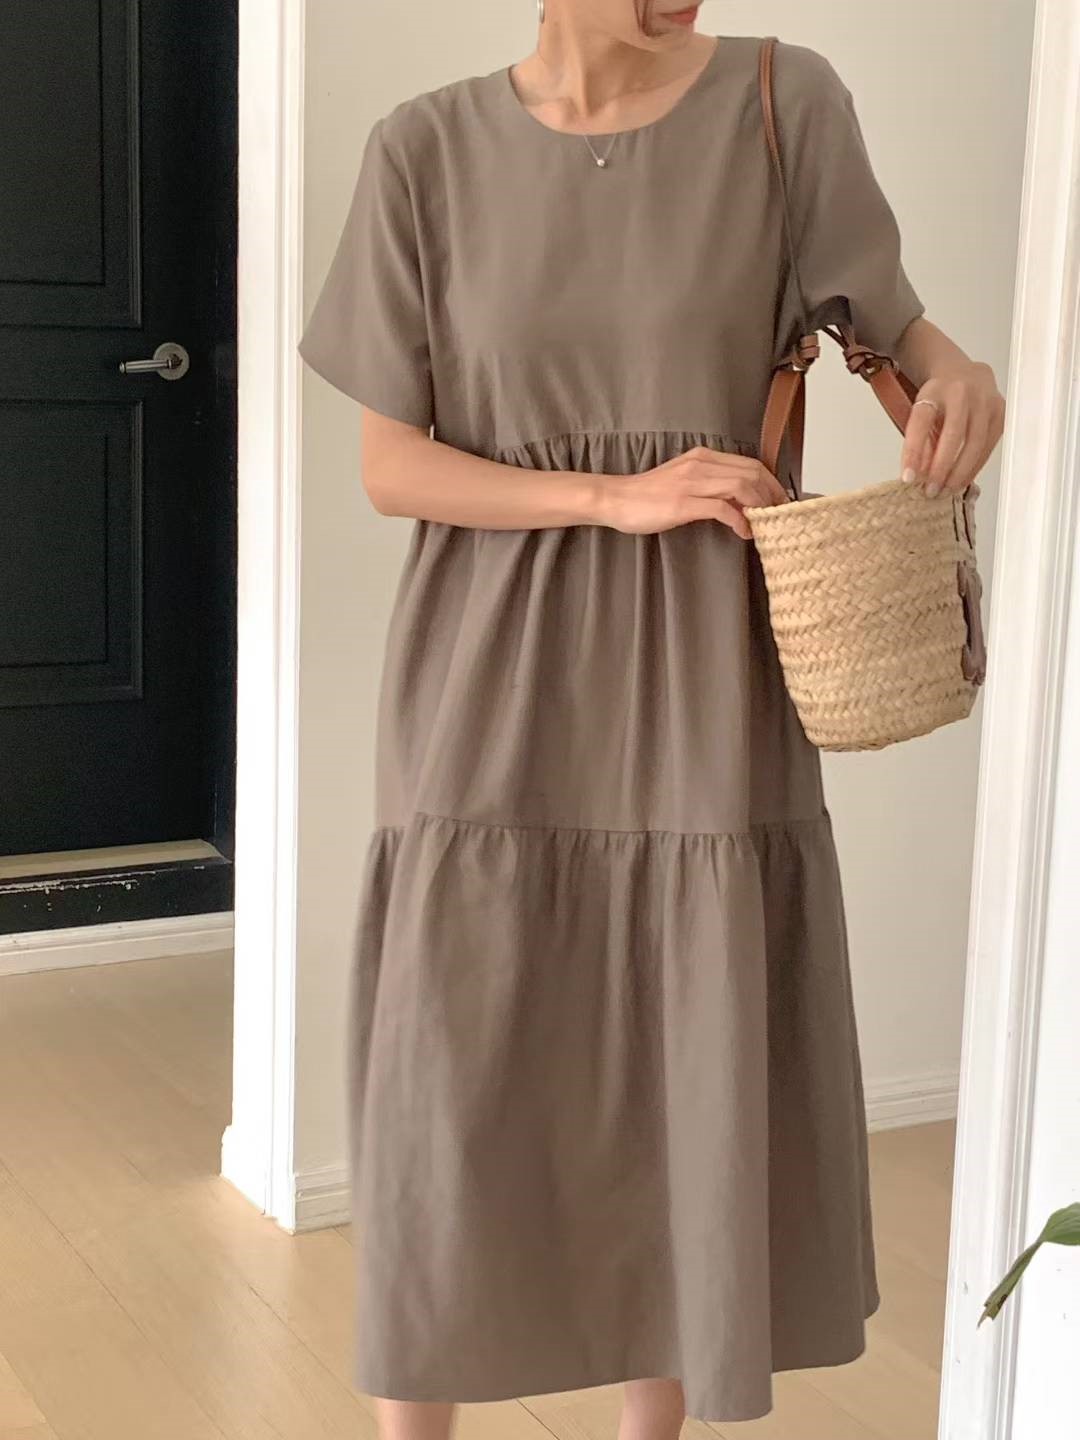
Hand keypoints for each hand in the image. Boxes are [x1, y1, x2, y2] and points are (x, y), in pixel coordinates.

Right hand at [598, 446, 789, 537]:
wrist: (616, 499)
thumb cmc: (648, 495)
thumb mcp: (684, 481)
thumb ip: (710, 485)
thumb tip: (739, 502)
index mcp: (703, 457)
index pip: (750, 463)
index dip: (771, 482)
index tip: (779, 501)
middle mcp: (701, 464)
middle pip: (751, 473)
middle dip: (771, 495)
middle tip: (779, 515)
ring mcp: (692, 482)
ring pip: (741, 486)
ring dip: (759, 506)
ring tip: (764, 523)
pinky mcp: (683, 503)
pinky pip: (722, 508)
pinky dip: (739, 521)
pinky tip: (743, 532)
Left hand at [900, 361, 1005, 497]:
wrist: (965, 374)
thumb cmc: (939, 398)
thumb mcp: (920, 413)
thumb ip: (919, 441)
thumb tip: (917, 477)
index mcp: (934, 390)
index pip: (921, 422)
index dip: (913, 452)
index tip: (907, 478)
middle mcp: (961, 392)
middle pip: (953, 435)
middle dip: (941, 468)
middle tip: (930, 491)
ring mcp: (985, 400)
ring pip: (975, 443)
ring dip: (960, 473)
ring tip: (946, 491)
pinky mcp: (1000, 412)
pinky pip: (988, 446)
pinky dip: (974, 467)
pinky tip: (962, 480)